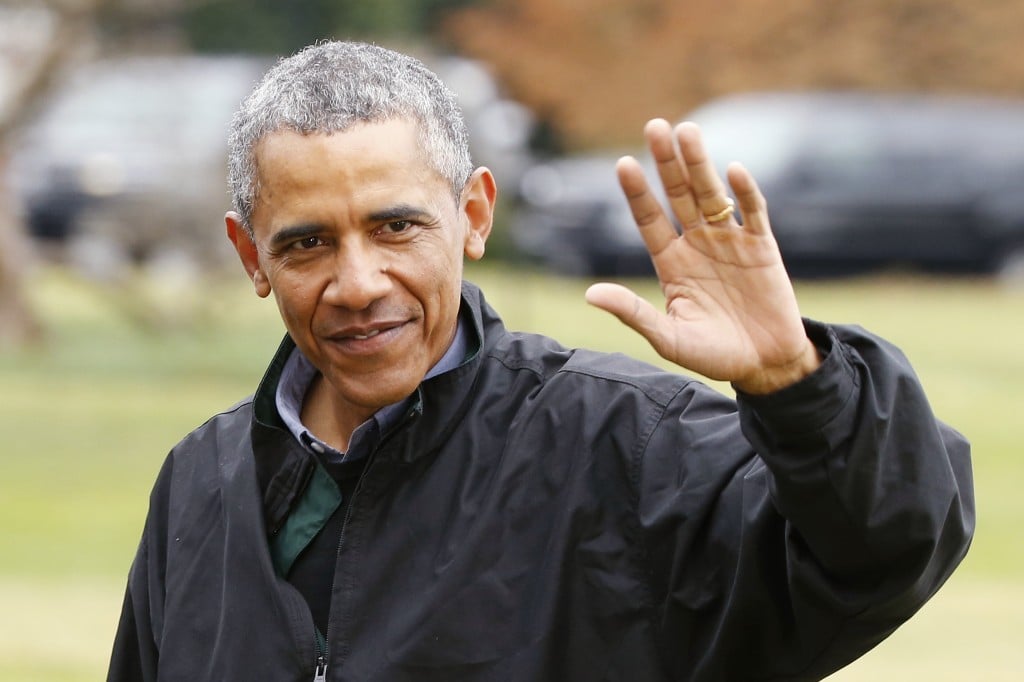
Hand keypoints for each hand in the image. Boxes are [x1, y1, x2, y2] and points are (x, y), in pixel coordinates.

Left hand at [585, 119, 818, 393]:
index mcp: (672, 262)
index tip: (623, 163)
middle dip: (667, 162)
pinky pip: (753, 212)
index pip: (649, 219)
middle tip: (656, 126)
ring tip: (688, 131)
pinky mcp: (763, 246)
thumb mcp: (669, 337)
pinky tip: (733, 171)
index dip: (637, 192)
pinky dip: (746, 192)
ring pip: (713, 194)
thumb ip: (634, 313)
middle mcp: (698, 243)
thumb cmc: (714, 354)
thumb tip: (591, 295)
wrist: (766, 365)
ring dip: (701, 164)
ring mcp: (730, 241)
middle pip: (679, 195)